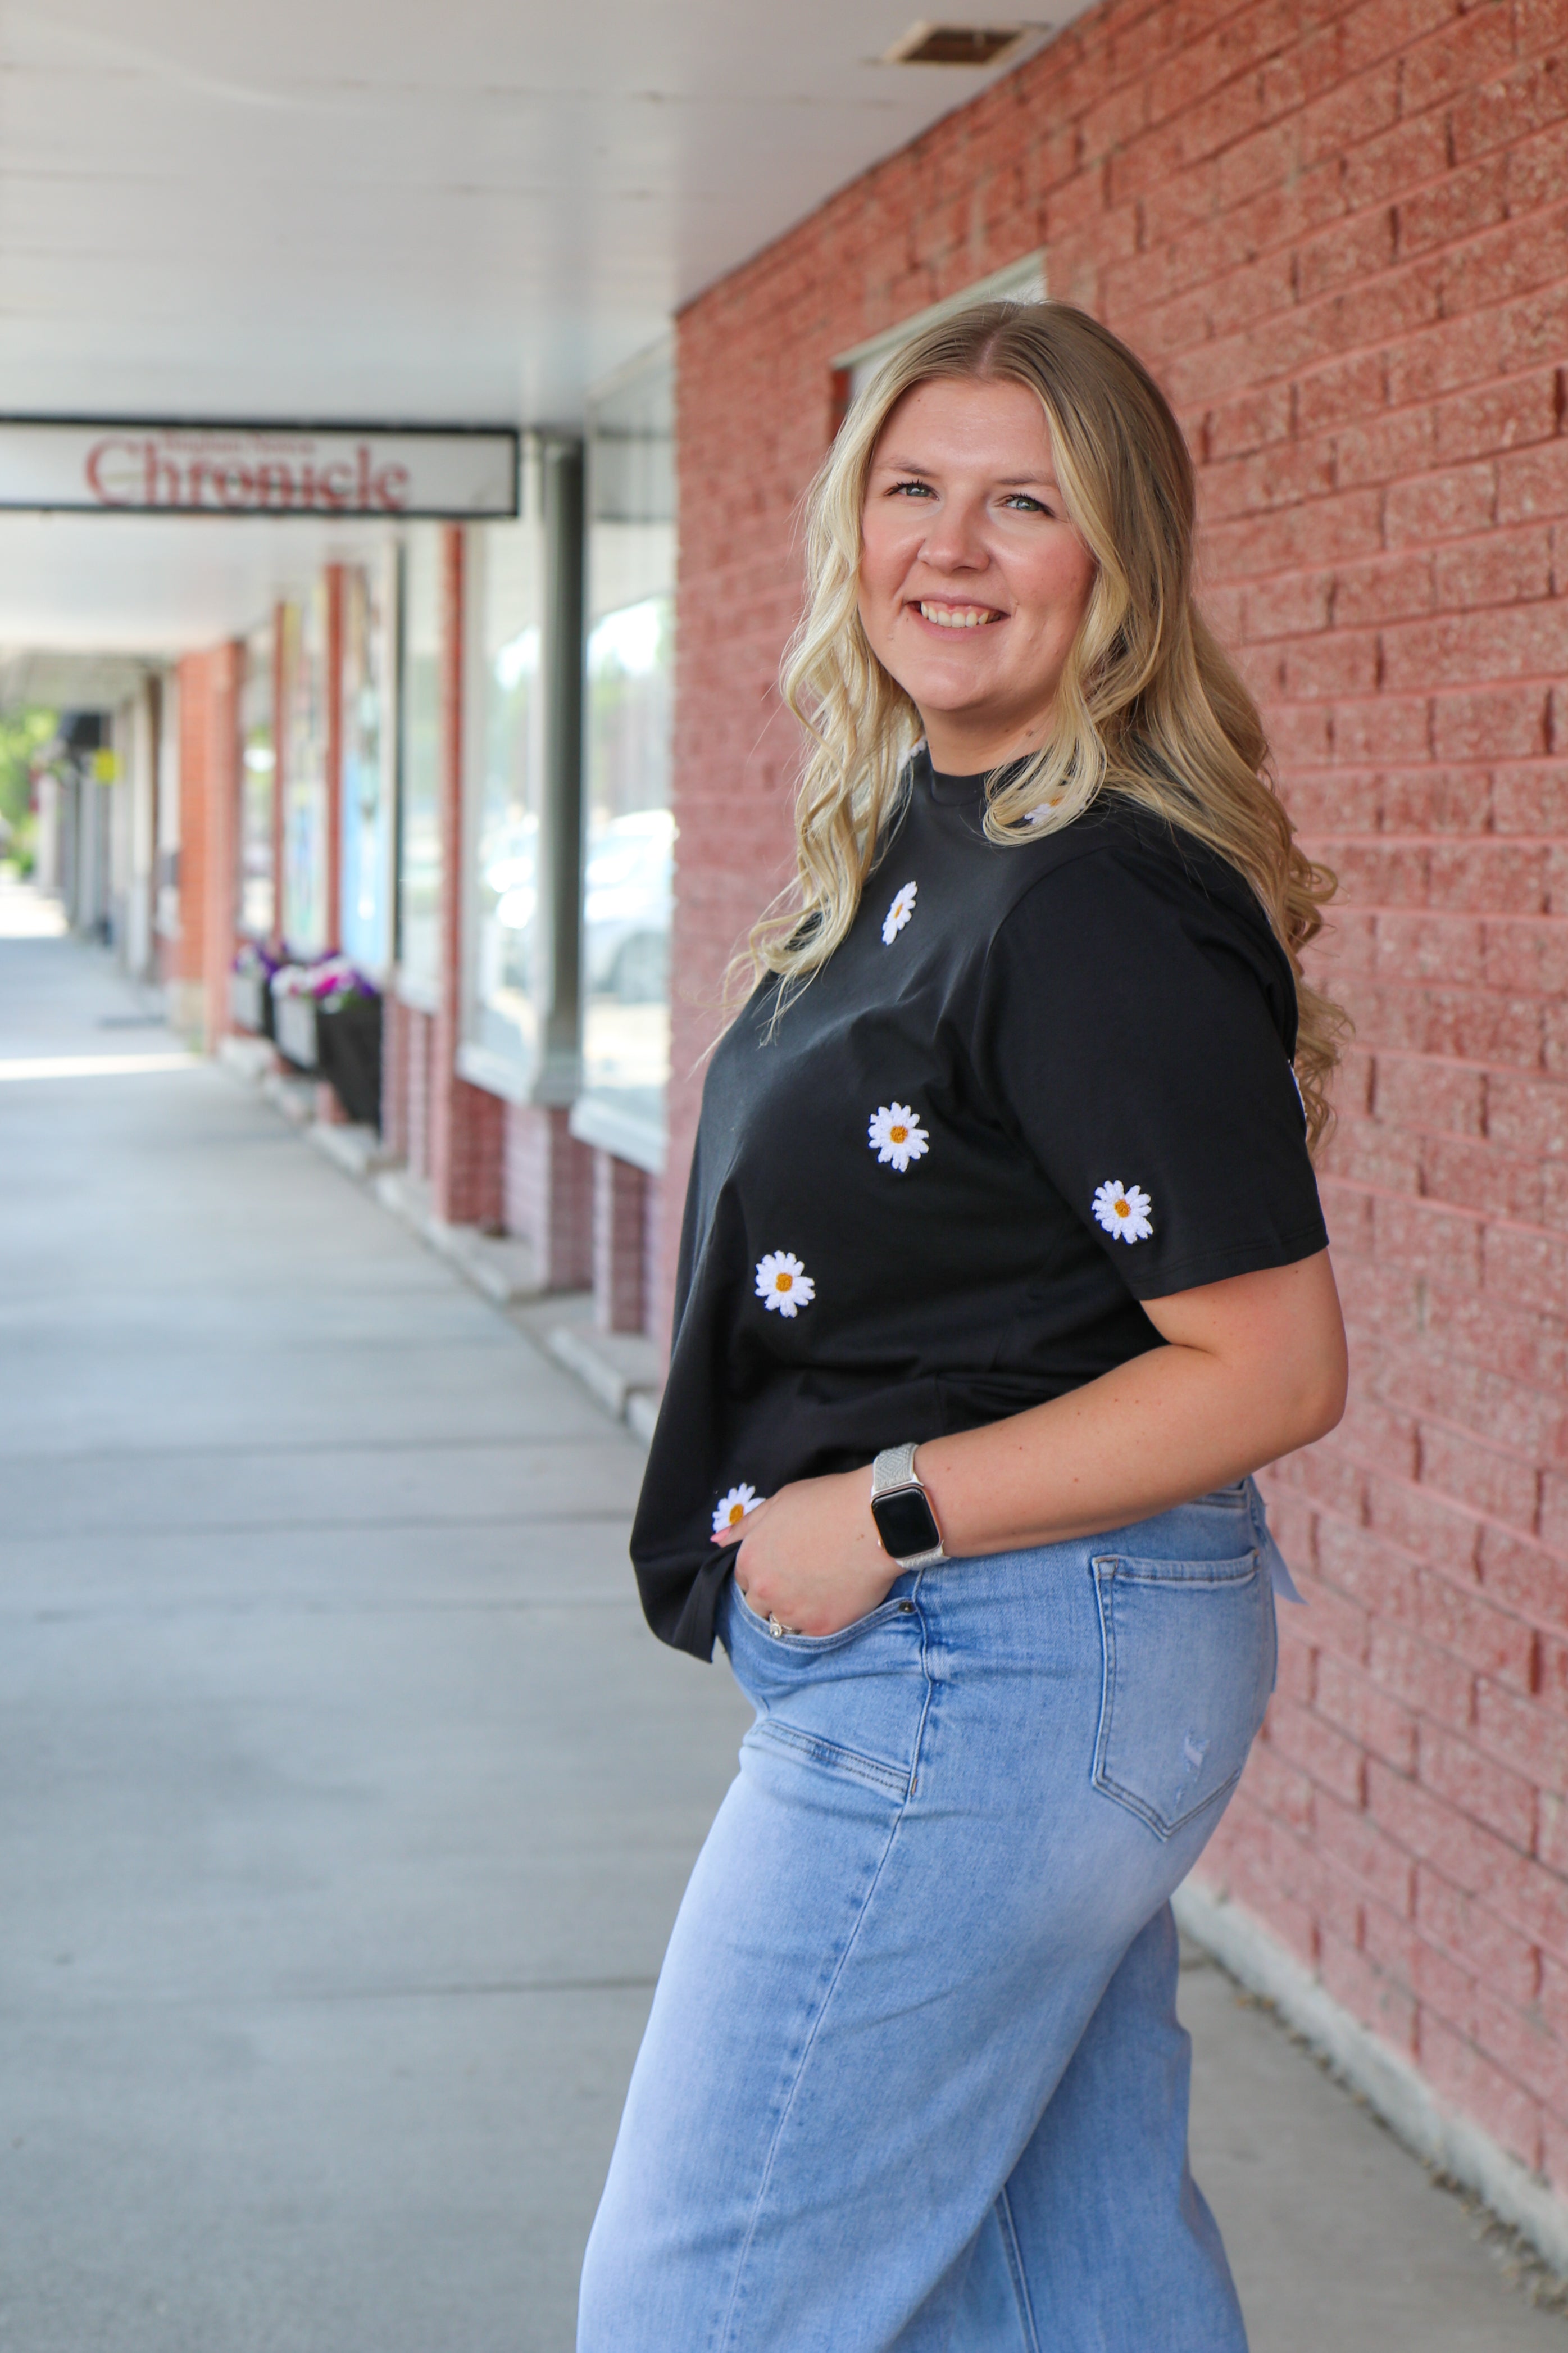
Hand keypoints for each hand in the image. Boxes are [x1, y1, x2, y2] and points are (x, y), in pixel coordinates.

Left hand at [711, 1467, 895, 1636]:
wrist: (875, 1519)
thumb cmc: (829, 1503)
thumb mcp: (780, 1502)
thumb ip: (746, 1526)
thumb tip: (716, 1540)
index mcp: (751, 1559)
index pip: (745, 1580)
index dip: (766, 1571)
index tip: (786, 1564)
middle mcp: (765, 1590)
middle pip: (759, 1606)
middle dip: (776, 1595)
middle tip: (805, 1577)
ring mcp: (792, 1612)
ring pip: (783, 1623)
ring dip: (796, 1611)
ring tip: (821, 1589)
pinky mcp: (821, 1627)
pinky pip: (811, 1633)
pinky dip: (820, 1619)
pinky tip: (835, 1598)